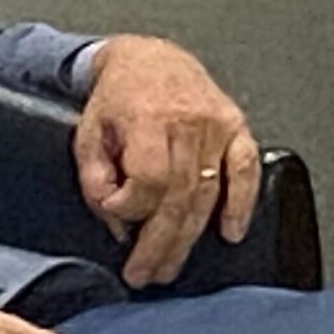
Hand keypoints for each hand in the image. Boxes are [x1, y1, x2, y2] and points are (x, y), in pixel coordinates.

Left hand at [73, 34, 261, 286]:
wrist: (149, 59)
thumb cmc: (117, 96)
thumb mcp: (87, 134)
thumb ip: (96, 181)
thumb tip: (117, 224)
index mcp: (148, 118)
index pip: (148, 179)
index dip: (131, 208)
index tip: (116, 220)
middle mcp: (187, 121)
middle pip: (179, 197)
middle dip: (159, 244)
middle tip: (145, 274)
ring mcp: (216, 124)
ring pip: (208, 194)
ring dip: (188, 238)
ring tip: (170, 266)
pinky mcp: (235, 126)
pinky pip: (246, 170)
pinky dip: (242, 203)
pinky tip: (231, 232)